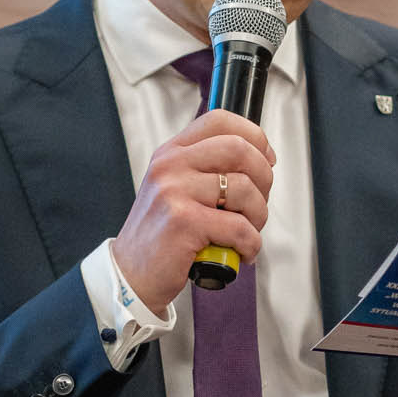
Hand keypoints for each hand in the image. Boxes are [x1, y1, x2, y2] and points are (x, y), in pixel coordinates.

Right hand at [112, 109, 274, 312]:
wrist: (131, 275)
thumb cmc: (160, 236)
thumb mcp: (175, 188)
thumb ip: (206, 169)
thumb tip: (258, 159)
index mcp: (171, 153)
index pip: (219, 121)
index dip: (254, 136)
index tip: (266, 159)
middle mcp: (171, 166)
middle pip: (239, 149)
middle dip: (264, 178)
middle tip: (257, 204)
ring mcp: (175, 192)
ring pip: (245, 189)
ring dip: (258, 216)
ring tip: (246, 232)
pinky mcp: (184, 223)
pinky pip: (240, 227)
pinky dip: (250, 245)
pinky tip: (240, 252)